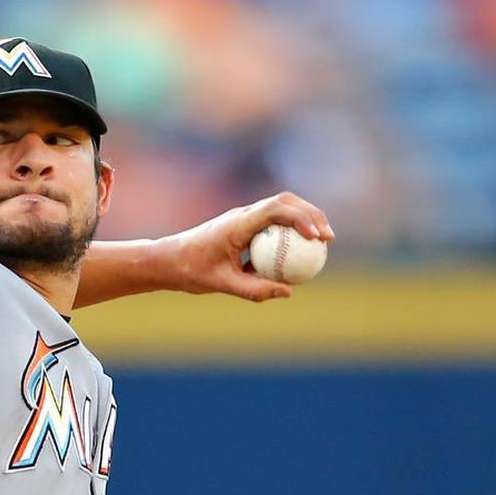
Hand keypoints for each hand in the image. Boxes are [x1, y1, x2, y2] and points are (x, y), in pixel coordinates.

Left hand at [160, 191, 333, 300]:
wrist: (167, 260)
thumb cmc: (190, 271)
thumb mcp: (222, 284)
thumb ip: (254, 290)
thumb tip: (288, 292)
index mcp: (237, 224)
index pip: (275, 210)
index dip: (301, 218)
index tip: (317, 236)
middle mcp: (242, 215)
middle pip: (284, 202)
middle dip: (311, 214)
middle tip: (328, 237)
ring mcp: (243, 219)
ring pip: (280, 209)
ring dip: (303, 219)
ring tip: (322, 241)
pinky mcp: (243, 227)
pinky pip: (271, 225)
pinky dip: (289, 232)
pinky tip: (300, 254)